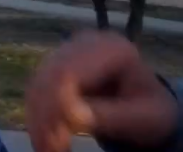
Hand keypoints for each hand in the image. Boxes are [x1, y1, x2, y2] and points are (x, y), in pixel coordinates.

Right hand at [25, 30, 178, 151]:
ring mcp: (67, 52)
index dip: (59, 101)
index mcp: (113, 49)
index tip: (60, 136)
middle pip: (51, 75)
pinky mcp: (54, 65)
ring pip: (39, 83)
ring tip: (46, 148)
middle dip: (46, 114)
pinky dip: (36, 116)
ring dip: (37, 118)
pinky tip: (42, 137)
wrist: (144, 104)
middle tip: (50, 149)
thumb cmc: (149, 110)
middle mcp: (85, 43)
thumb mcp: (141, 117)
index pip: (73, 70)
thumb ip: (110, 115)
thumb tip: (72, 117)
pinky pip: (36, 90)